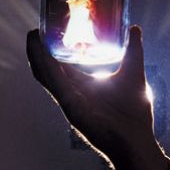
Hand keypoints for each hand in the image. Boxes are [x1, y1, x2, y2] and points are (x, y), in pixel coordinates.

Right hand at [26, 26, 167, 169]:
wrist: (137, 140)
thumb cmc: (135, 112)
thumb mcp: (133, 73)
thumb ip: (133, 51)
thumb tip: (135, 28)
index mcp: (85, 85)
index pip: (62, 65)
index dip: (53, 49)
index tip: (49, 28)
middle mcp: (73, 92)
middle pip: (49, 69)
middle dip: (39, 50)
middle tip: (35, 29)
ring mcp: (70, 101)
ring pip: (46, 76)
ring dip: (36, 56)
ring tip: (32, 36)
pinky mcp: (71, 108)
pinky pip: (55, 85)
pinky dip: (46, 68)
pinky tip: (39, 52)